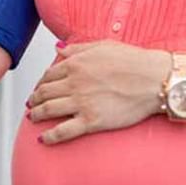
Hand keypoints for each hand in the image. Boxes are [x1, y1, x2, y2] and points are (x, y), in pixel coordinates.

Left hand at [25, 41, 171, 144]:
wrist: (154, 80)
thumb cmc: (133, 62)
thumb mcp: (103, 46)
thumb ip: (77, 48)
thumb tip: (58, 48)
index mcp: (76, 64)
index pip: (49, 75)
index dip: (41, 83)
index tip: (39, 88)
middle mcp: (74, 83)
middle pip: (45, 93)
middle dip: (35, 99)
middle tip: (32, 104)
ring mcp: (82, 103)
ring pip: (49, 110)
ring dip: (37, 115)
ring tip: (33, 118)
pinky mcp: (92, 121)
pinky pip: (64, 131)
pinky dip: (50, 136)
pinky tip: (43, 139)